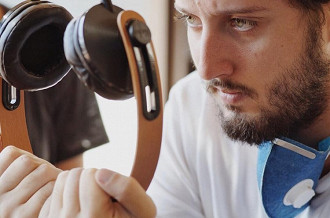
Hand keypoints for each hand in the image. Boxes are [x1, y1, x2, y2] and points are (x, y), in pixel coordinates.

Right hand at [0, 146, 60, 217]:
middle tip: (47, 174)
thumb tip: (25, 156)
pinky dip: (55, 189)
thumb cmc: (14, 208)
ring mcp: (9, 207)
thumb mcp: (5, 187)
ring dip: (52, 175)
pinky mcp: (26, 216)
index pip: (11, 154)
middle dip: (41, 165)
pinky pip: (49, 189)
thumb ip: (10, 172)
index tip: (30, 168)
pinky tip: (53, 196)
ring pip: (42, 171)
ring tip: (53, 182)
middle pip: (28, 161)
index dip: (25, 157)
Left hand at [41, 168, 155, 217]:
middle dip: (91, 179)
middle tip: (102, 197)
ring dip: (79, 183)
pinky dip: (68, 191)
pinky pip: (54, 189)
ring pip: (64, 178)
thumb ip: (128, 189)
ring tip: (92, 199)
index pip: (93, 174)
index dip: (106, 178)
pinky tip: (80, 204)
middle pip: (76, 174)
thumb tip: (100, 173)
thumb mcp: (143, 208)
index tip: (113, 196)